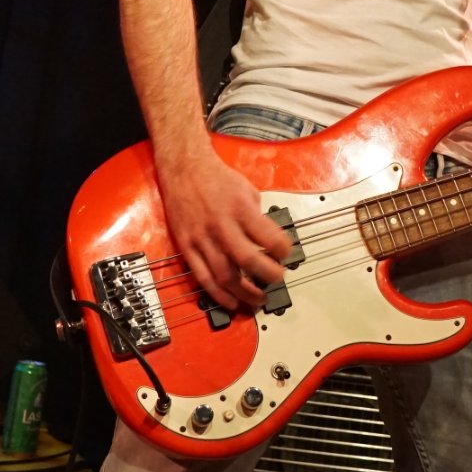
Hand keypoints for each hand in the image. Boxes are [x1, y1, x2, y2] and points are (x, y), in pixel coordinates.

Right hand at [155, 145, 292, 310]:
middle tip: (277, 280)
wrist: (184, 169)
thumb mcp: (247, 190)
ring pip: (224, 275)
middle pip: (247, 260)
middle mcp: (221, 224)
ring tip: (258, 300)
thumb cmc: (216, 178)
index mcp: (239, 208)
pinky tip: (231, 302)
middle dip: (266, 276)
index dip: (282, 250)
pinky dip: (218, 294)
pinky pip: (202, 277)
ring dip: (244, 292)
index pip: (268, 236)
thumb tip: (269, 241)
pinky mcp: (187, 246)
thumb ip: (257, 216)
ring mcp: (202, 238)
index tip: (287, 254)